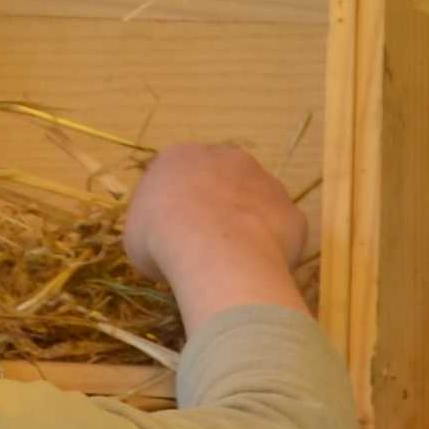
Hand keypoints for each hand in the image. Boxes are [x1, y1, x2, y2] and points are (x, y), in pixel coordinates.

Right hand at [122, 141, 311, 322]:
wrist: (214, 251)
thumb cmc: (162, 238)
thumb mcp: (136, 237)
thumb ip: (153, 229)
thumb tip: (166, 244)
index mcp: (181, 157)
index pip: (178, 176)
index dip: (177, 207)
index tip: (174, 234)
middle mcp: (228, 158)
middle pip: (222, 182)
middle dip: (217, 208)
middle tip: (205, 245)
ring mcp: (266, 182)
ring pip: (256, 203)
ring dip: (248, 226)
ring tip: (234, 263)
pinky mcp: (293, 212)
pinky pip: (281, 232)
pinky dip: (272, 250)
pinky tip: (257, 271)